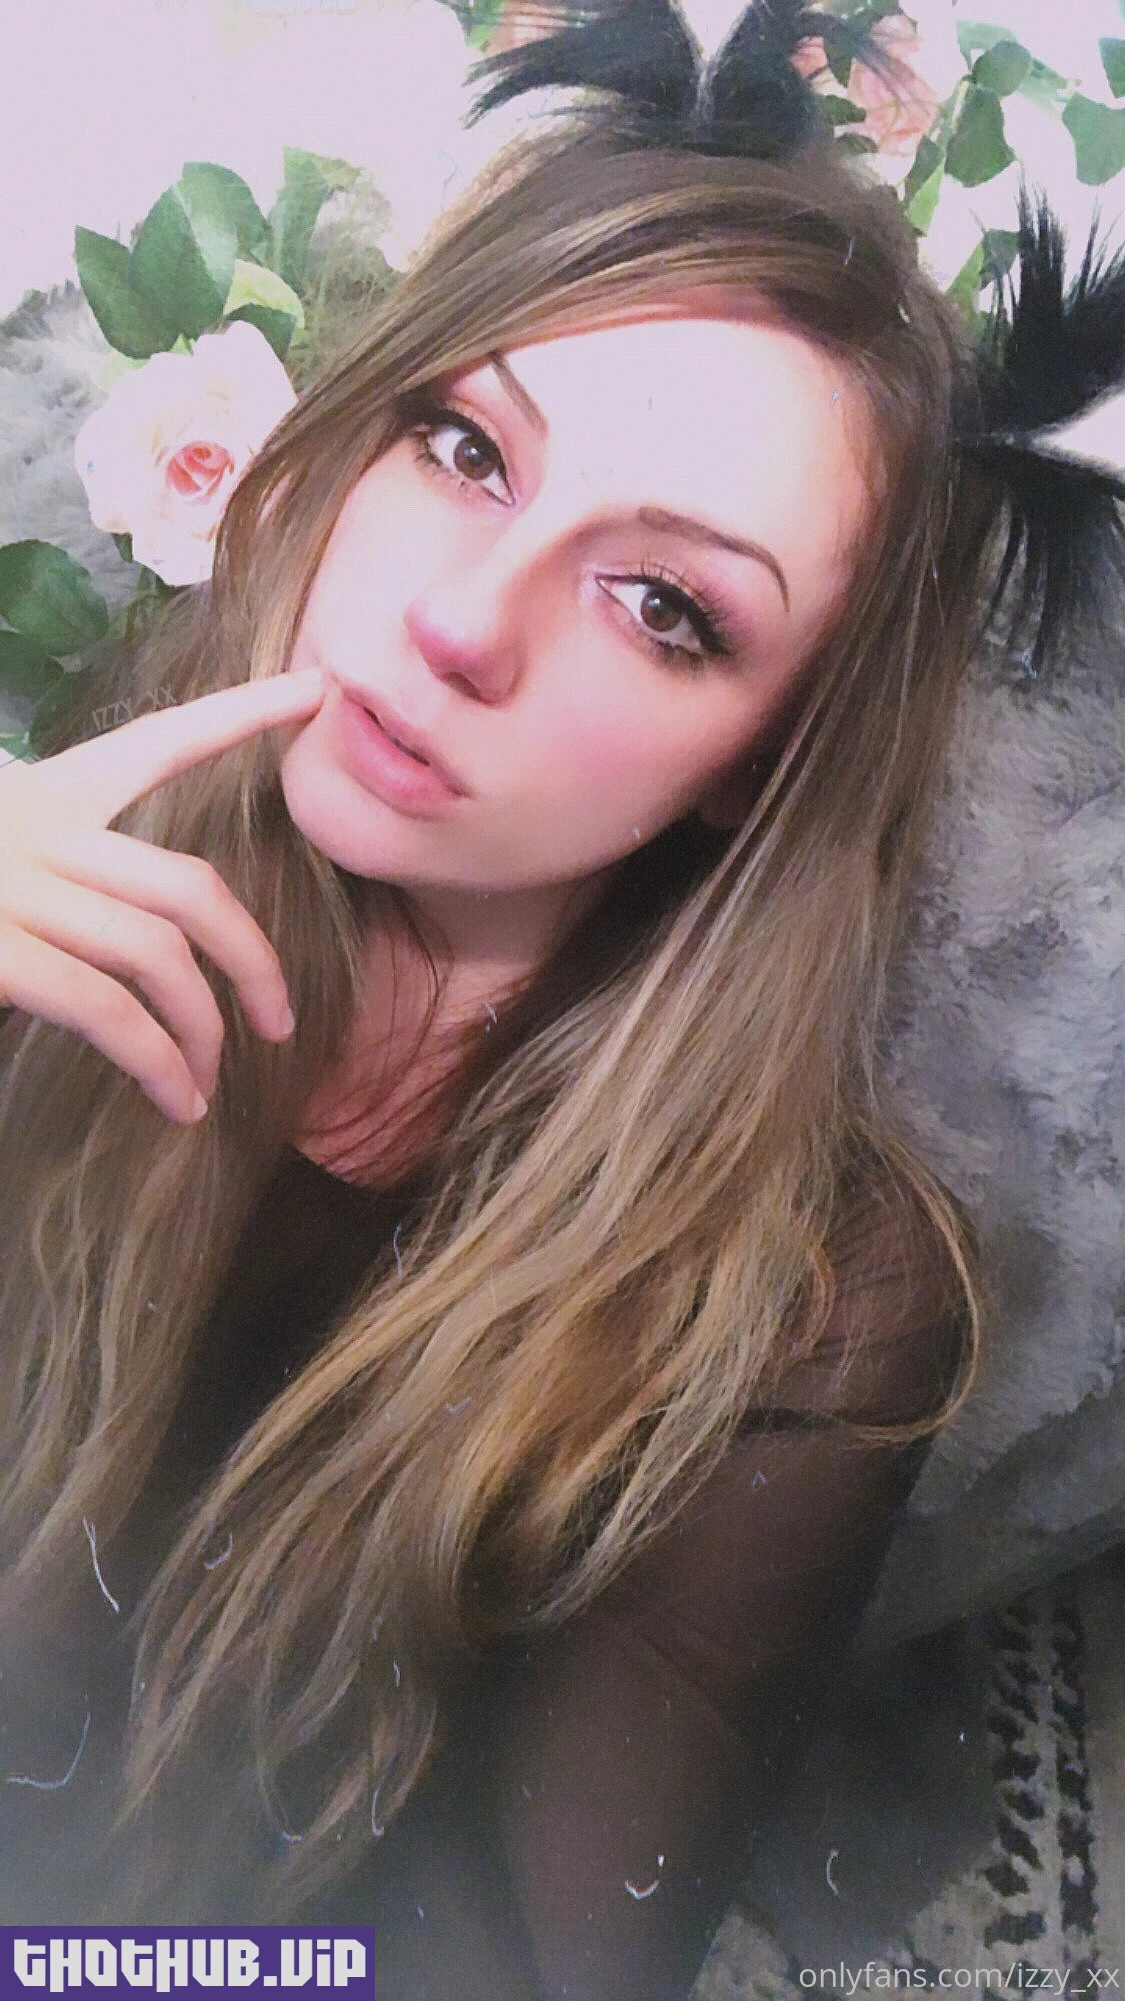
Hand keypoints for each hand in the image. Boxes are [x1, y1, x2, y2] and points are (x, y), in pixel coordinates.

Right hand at [0, 668, 324, 1123]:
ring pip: (160, 952)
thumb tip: (122, 954)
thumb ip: (52, 885)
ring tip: (211, 1083)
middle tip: (278, 1018)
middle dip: (252, 953)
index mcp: (37, 795)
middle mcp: (34, 832)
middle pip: (189, 884)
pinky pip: (110, 1009)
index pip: (157, 747)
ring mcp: (14, 890)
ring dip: (204, 1028)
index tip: (314, 692)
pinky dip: (158, 1060)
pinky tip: (177, 1102)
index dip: (240, 718)